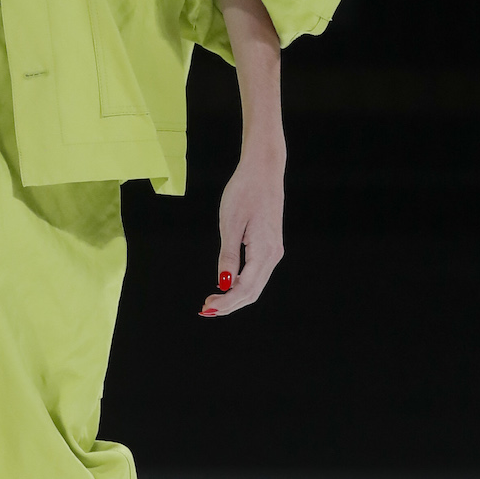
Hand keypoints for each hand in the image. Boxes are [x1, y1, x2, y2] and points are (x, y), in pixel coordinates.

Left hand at [200, 143, 284, 316]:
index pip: (245, 289)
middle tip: (205, 308)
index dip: (226, 302)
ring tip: (213, 300)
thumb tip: (224, 284)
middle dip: (230, 304)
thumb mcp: (230, 224)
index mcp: (264, 252)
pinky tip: (226, 284)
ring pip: (255, 285)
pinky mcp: (270, 245)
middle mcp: (273, 255)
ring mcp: (273, 251)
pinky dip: (242, 284)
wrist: (263, 170)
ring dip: (235, 296)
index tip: (206, 307)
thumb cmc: (244, 192)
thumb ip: (228, 257)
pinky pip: (257, 274)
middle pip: (252, 292)